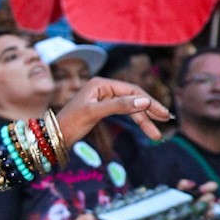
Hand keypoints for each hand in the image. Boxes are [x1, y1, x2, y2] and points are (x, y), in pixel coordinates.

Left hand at [56, 78, 170, 148]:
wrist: (54, 136)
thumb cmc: (70, 123)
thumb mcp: (94, 113)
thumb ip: (119, 106)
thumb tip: (144, 101)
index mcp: (101, 83)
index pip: (132, 90)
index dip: (149, 102)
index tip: (162, 114)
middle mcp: (103, 88)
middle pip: (134, 98)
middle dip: (150, 111)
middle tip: (165, 120)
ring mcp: (103, 98)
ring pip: (130, 107)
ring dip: (144, 120)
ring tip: (156, 134)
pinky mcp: (102, 109)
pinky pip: (123, 112)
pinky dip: (134, 120)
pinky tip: (145, 126)